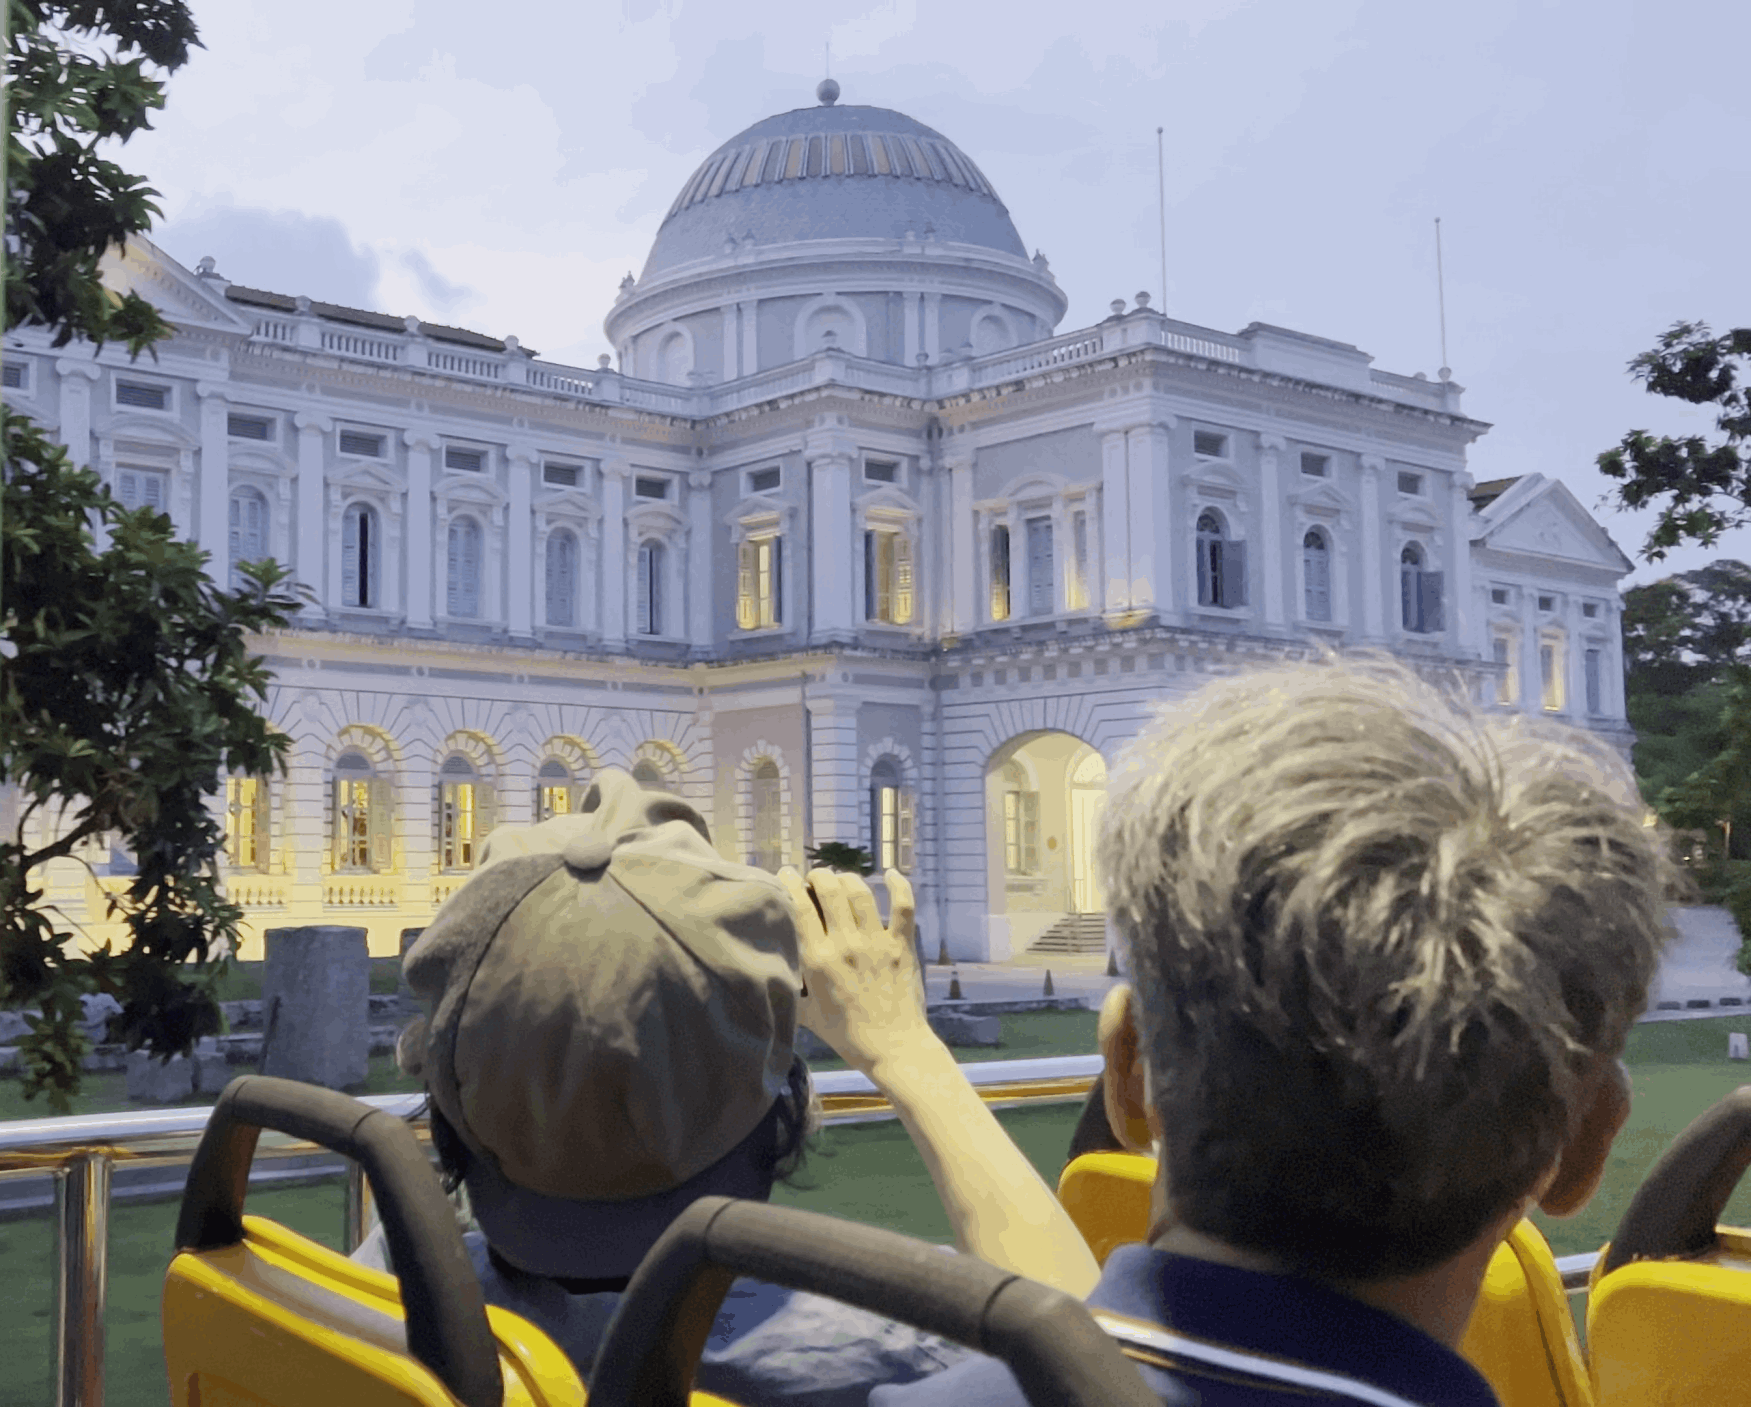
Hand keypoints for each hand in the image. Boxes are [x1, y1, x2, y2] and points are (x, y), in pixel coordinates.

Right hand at [778, 867, 933, 1073]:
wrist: (892, 1048)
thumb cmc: (847, 1035)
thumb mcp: (807, 1014)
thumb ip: (790, 991)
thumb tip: (772, 974)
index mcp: (818, 960)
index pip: (799, 907)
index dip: (790, 883)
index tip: (786, 874)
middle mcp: (846, 945)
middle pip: (830, 890)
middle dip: (819, 876)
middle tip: (816, 878)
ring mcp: (876, 942)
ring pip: (860, 892)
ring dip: (848, 879)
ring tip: (841, 880)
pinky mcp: (901, 946)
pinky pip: (903, 906)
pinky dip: (899, 885)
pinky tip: (892, 874)